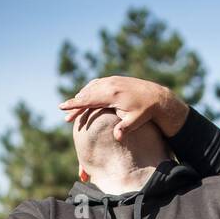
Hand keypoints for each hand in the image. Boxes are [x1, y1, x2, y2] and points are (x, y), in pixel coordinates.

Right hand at [59, 76, 187, 139]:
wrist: (157, 96)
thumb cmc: (146, 112)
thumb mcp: (136, 121)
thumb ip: (125, 128)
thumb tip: (117, 137)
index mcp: (112, 94)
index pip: (88, 99)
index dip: (74, 104)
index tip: (62, 108)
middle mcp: (110, 85)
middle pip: (86, 94)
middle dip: (75, 104)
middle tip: (66, 116)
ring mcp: (112, 81)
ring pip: (91, 88)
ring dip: (82, 97)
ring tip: (74, 108)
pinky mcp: (115, 80)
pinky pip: (97, 84)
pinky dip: (89, 90)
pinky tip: (86, 97)